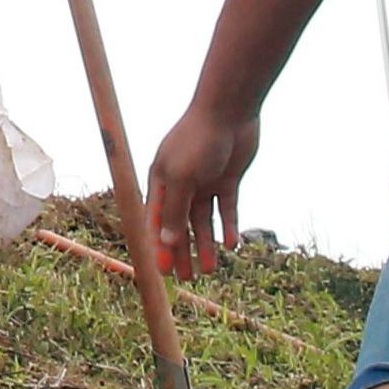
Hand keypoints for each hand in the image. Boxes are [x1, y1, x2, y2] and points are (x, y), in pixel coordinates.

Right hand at [148, 99, 259, 274]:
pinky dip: (228, 226)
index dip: (160, 246)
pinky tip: (230, 244)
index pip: (157, 220)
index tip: (164, 271)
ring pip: (203, 220)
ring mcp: (205, 181)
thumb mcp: (182, 177)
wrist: (230, 110)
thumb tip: (166, 241)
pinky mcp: (228, 179)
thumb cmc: (198, 139)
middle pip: (180, 224)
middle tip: (186, 278)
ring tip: (210, 269)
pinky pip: (226, 208)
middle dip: (182, 251)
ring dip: (205, 244)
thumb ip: (174, 210)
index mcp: (162, 180)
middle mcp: (182, 183)